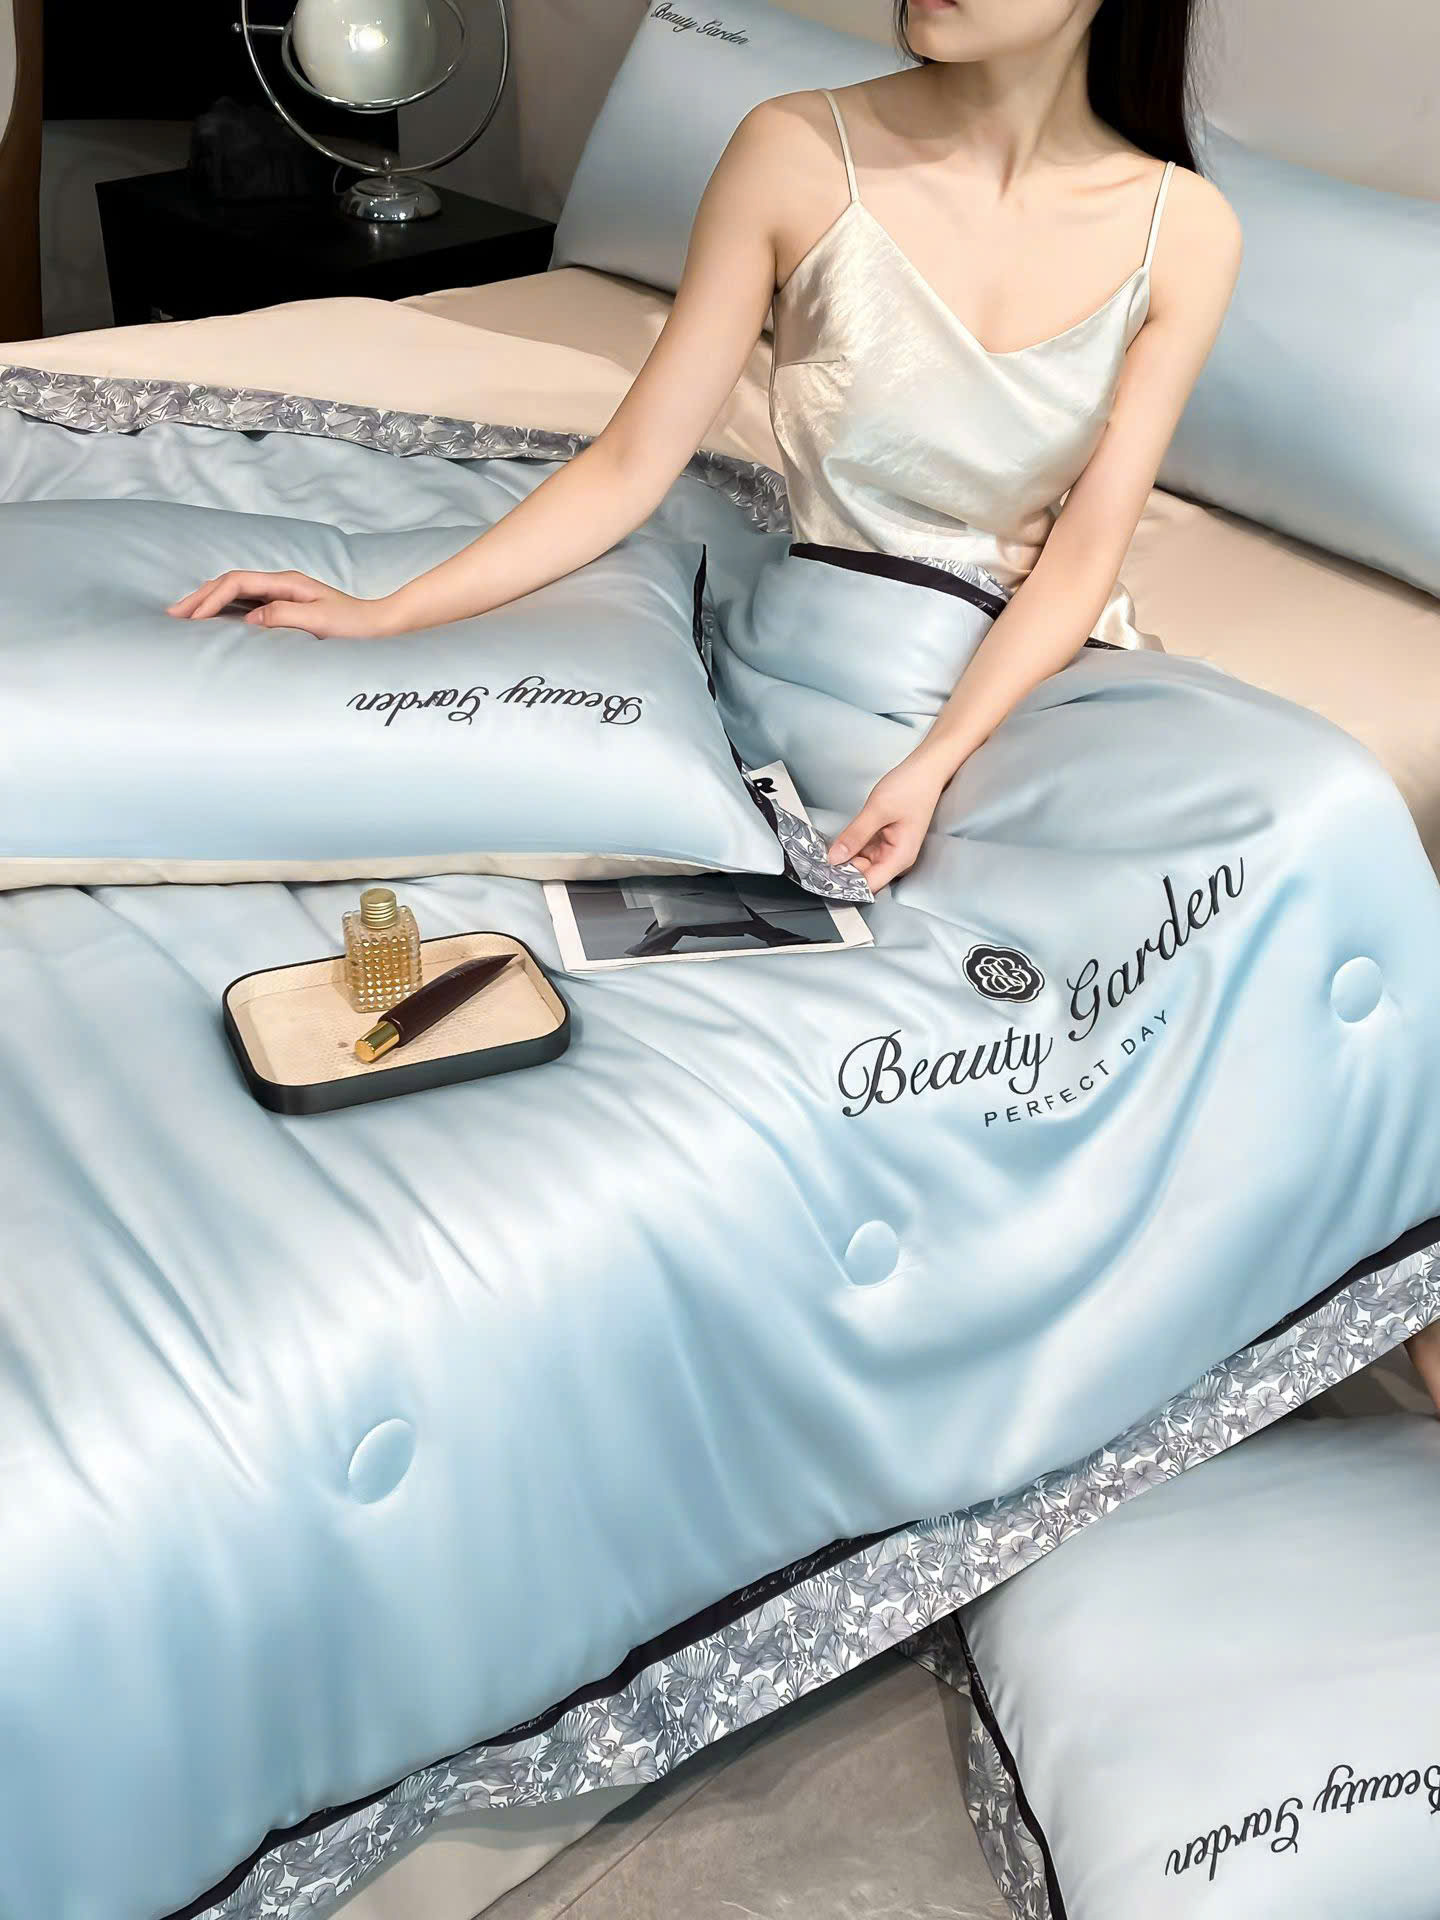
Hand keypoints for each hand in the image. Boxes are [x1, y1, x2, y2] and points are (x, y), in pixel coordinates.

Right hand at [166, 572, 394, 637]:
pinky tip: (211, 623)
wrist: (378, 627)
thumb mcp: (320, 621)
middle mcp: (280, 584)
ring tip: (183, 617)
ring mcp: (281, 595)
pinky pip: (245, 605)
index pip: (237, 582)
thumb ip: (284, 615)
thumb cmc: (354, 625)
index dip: (211, 599)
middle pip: (229, 583)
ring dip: (207, 603)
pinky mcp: (284, 608)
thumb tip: (250, 617)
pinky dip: (223, 612)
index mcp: (286, 583)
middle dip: (199, 597)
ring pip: (234, 593)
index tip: (193, 618)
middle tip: (172, 615)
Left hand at [827, 753, 949, 891]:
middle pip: (864, 876)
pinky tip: (838, 844)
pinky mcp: (885, 841)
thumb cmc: (911, 787)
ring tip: (824, 853)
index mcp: (900, 857)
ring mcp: (890, 850)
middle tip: (817, 864)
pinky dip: (851, 848)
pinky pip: (864, 851)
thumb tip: (835, 857)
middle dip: (842, 871)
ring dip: (845, 859)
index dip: (847, 885)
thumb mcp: (877, 810)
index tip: (825, 878)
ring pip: (862, 864)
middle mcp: (897, 858)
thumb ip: (855, 835)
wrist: (925, 771)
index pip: (870, 885)